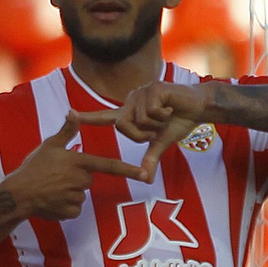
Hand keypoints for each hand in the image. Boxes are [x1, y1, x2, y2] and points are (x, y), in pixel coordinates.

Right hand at [5, 112, 143, 220]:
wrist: (18, 194)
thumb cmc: (33, 167)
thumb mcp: (49, 146)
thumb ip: (67, 131)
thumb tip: (73, 112)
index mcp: (79, 162)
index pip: (109, 165)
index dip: (128, 170)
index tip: (145, 174)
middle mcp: (81, 180)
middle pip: (88, 179)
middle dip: (76, 178)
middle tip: (56, 176)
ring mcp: (76, 197)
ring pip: (80, 194)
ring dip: (69, 192)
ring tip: (51, 188)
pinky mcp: (70, 212)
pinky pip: (74, 208)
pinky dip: (65, 206)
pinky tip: (51, 200)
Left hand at [73, 81, 210, 178]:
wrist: (198, 107)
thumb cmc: (179, 122)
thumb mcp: (162, 142)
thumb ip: (150, 158)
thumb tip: (146, 179)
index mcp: (130, 113)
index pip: (104, 117)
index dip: (87, 118)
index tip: (68, 115)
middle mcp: (131, 100)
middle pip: (122, 126)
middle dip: (141, 134)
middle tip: (158, 128)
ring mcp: (141, 92)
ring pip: (137, 119)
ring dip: (155, 123)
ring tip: (166, 115)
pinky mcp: (153, 88)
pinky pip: (150, 111)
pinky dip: (163, 114)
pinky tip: (171, 107)